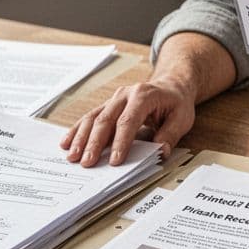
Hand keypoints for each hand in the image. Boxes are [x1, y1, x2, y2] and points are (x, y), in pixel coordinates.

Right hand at [60, 78, 196, 166]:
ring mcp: (114, 99)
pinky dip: (77, 131)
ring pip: (93, 118)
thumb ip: (170, 135)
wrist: (170, 85)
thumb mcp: (182, 118)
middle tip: (87, 163)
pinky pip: (89, 117)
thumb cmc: (176, 103)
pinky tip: (66, 143)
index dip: (120, 141)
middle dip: (95, 143)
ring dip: (81, 138)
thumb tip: (160, 151)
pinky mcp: (107, 105)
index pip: (128, 121)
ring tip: (72, 157)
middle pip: (105, 119)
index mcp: (144, 96)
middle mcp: (125, 95)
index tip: (114, 161)